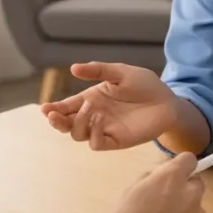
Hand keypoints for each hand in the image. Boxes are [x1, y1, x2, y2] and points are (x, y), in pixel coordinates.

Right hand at [40, 62, 177, 149]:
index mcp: (91, 98)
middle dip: (56, 121)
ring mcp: (104, 129)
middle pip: (66, 124)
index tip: (45, 108)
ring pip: (78, 135)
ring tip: (89, 109)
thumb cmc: (144, 84)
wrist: (167, 101)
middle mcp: (93, 115)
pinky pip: (97, 143)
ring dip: (77, 124)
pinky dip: (94, 133)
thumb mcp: (120, 72)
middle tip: (52, 115)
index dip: (53, 108)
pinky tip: (100, 119)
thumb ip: (98, 71)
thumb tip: (73, 68)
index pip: (66, 106)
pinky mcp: (116, 141)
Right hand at [102, 152, 207, 212]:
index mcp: (171, 177)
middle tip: (169, 203)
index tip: (177, 173)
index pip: (189, 159)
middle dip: (185, 191)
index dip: (182, 166)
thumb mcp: (132, 190)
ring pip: (197, 209)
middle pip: (197, 184)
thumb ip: (152, 178)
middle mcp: (190, 193)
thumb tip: (161, 176)